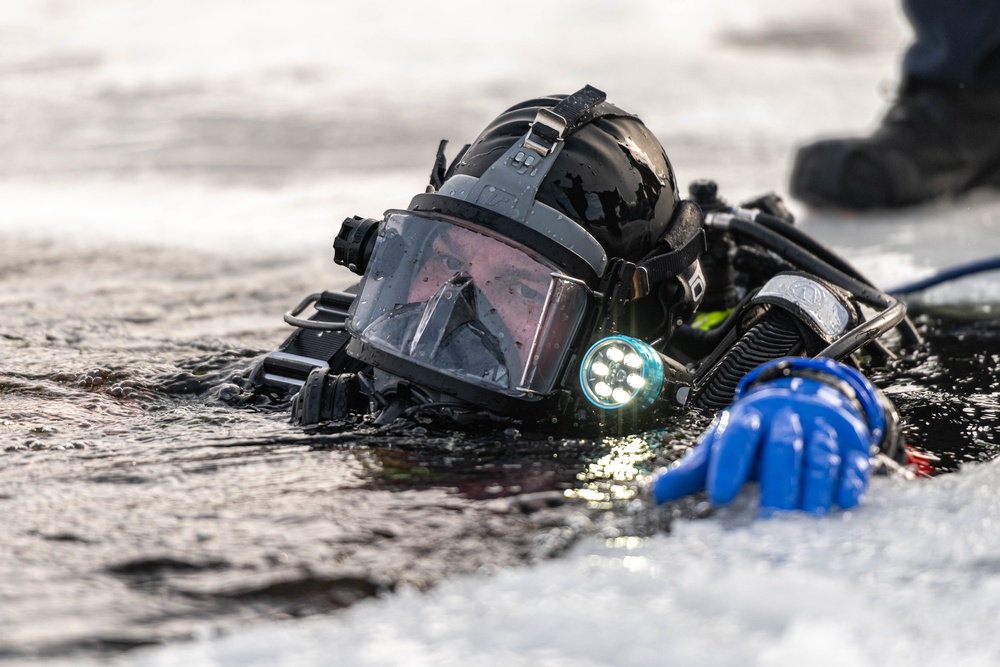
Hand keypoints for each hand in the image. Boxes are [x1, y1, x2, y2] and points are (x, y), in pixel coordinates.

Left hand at [651, 357, 887, 514]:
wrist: (806, 397)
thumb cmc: (755, 434)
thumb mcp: (723, 444)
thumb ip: (693, 470)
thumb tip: (653, 494)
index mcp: (749, 418)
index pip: (736, 438)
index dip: (728, 465)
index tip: (719, 496)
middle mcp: (786, 417)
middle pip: (781, 448)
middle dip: (777, 484)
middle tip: (771, 520)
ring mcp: (821, 426)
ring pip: (819, 455)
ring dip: (814, 488)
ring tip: (806, 521)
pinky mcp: (851, 440)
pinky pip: (852, 461)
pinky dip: (848, 482)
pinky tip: (843, 502)